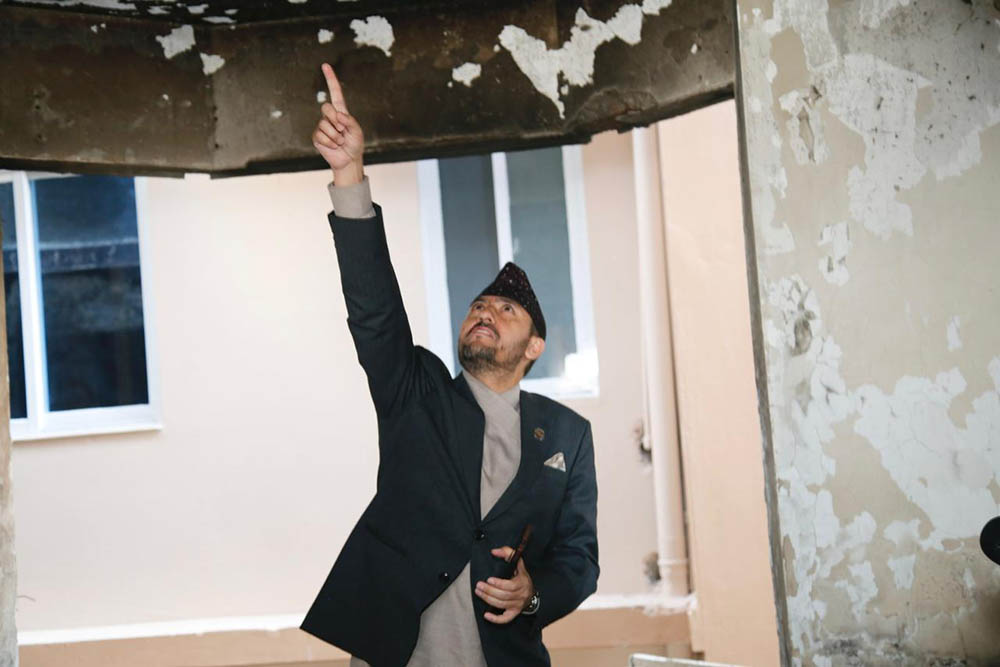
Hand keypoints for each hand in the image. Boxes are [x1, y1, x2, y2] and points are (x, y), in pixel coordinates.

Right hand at [313, 62, 364, 185]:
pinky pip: (321, 135)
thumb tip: (338, 115)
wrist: (349, 160)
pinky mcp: (316, 137)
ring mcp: (322, 126)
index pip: (335, 93)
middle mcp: (330, 117)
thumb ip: (350, 121)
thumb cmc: (355, 144)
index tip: (325, 65)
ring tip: (340, 141)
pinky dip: (331, 142)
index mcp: (341, 112)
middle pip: (326, 107)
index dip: (330, 79)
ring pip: (325, 124)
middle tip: (343, 130)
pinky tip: (334, 146)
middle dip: (335, 119)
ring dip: (336, 136)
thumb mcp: (357, 131)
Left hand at [476, 547, 533, 623]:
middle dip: (489, 591)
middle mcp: (521, 595)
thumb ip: (508, 553)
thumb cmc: (521, 577)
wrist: (530, 592)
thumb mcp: (518, 563)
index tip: (488, 580)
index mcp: (522, 583)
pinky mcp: (514, 613)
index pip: (510, 586)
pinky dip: (496, 619)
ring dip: (488, 599)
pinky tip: (486, 615)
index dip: (499, 584)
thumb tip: (494, 551)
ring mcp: (517, 605)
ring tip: (479, 592)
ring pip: (502, 605)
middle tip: (478, 586)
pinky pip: (505, 619)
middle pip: (504, 596)